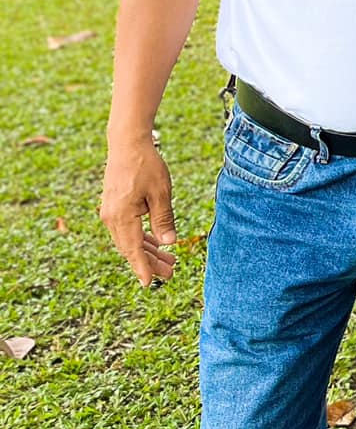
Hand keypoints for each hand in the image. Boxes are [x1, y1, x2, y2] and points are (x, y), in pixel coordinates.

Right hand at [99, 136, 177, 285]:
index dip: (142, 267)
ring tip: (169, 262)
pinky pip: (128, 230)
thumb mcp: (161, 192)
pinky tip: (157, 244)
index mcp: (122, 216)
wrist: (127, 145)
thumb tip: (169, 242)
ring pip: (129, 240)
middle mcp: (112, 218)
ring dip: (148, 252)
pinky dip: (142, 239)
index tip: (150, 283)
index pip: (133, 249)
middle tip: (171, 273)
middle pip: (131, 248)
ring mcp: (111, 214)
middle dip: (149, 263)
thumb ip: (164, 219)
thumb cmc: (146, 165)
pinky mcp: (114, 208)